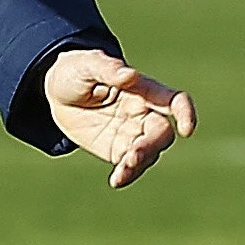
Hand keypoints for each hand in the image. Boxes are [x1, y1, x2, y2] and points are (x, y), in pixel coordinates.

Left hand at [45, 48, 195, 187]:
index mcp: (144, 90)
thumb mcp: (88, 64)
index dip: (185, 114)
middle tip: (132, 156)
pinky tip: (116, 180)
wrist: (58, 93)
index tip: (186, 130)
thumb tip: (130, 75)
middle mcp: (144, 114)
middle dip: (151, 146)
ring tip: (121, 172)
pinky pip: (129, 166)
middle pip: (162, 134)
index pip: (174, 101)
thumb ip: (109, 69)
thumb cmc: (78, 70)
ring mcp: (132, 134)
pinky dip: (126, 175)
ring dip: (139, 164)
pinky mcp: (118, 151)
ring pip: (149, 154)